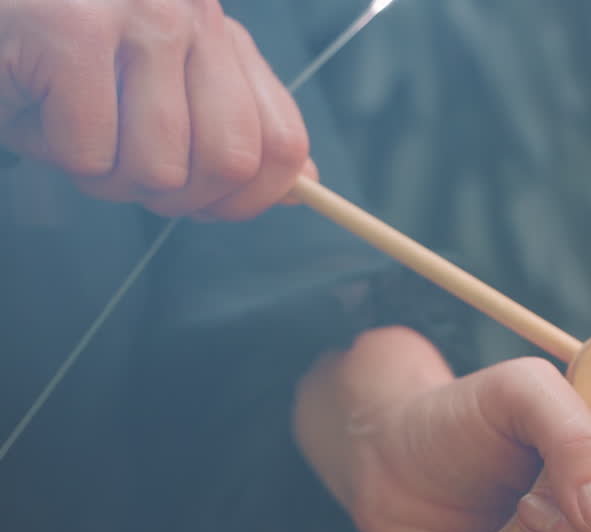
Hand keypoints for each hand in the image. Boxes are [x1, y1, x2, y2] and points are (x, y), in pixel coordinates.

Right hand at [0, 0, 313, 219]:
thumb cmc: (58, 63)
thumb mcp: (157, 93)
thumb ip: (232, 129)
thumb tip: (304, 182)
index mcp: (220, 33)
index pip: (283, 141)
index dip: (250, 198)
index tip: (207, 205)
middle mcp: (193, 15)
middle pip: (232, 164)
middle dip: (176, 198)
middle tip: (126, 172)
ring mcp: (139, 17)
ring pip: (161, 169)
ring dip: (105, 176)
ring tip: (72, 128)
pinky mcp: (74, 32)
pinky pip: (92, 154)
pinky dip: (56, 153)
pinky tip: (36, 105)